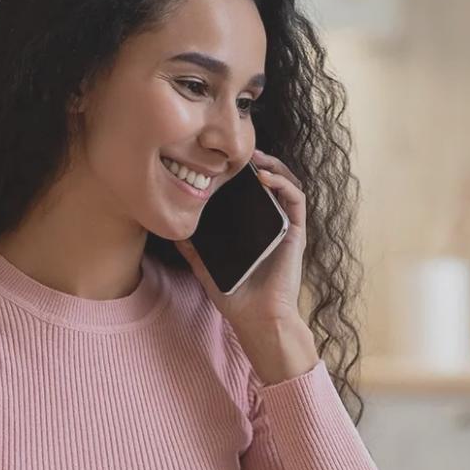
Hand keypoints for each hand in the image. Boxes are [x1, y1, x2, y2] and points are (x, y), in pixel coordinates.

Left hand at [176, 150, 319, 382]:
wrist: (258, 319)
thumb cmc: (236, 297)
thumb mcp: (207, 269)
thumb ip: (193, 250)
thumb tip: (174, 231)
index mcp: (253, 228)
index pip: (250, 192)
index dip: (241, 173)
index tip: (222, 160)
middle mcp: (271, 223)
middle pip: (270, 182)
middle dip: (257, 162)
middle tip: (239, 150)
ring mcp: (285, 227)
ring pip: (286, 184)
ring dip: (273, 166)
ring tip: (255, 157)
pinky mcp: (295, 233)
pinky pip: (296, 200)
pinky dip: (283, 184)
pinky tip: (265, 178)